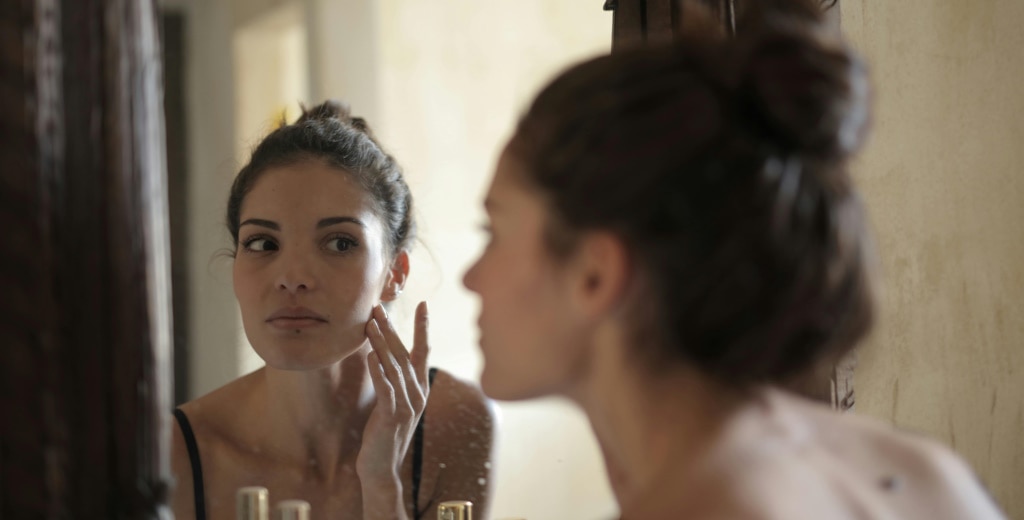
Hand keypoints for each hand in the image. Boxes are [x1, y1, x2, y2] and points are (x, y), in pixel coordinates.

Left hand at [357, 301, 430, 517]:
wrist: (382, 469)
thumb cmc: (384, 435)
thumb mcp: (393, 403)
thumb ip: (394, 381)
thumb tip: (385, 356)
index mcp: (419, 389)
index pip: (423, 351)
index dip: (423, 327)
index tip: (423, 304)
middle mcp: (417, 394)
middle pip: (405, 353)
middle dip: (392, 328)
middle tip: (379, 307)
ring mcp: (407, 405)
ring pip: (394, 367)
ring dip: (382, 343)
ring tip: (371, 323)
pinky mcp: (392, 416)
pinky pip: (386, 388)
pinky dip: (379, 370)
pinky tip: (371, 355)